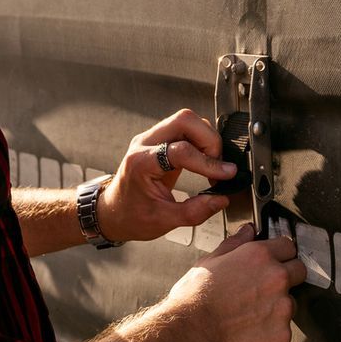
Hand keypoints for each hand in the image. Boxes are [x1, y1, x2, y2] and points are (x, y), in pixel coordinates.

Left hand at [98, 108, 237, 244]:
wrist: (113, 212)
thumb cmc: (131, 216)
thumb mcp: (163, 221)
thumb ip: (194, 212)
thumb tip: (221, 200)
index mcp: (141, 162)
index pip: (181, 151)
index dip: (208, 163)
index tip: (226, 174)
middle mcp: (145, 143)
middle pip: (184, 120)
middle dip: (209, 140)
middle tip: (218, 164)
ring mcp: (151, 138)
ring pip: (186, 120)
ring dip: (206, 139)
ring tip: (211, 165)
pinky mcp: (160, 139)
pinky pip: (185, 128)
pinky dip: (200, 141)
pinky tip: (204, 161)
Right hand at [161, 226, 303, 341]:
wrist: (190, 336)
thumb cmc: (194, 300)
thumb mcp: (209, 262)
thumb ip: (234, 244)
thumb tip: (247, 231)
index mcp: (259, 256)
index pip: (288, 246)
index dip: (280, 253)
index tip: (274, 260)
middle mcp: (276, 278)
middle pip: (299, 270)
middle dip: (287, 277)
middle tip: (263, 289)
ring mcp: (283, 307)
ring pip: (291, 303)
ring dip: (277, 307)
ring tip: (249, 315)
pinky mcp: (283, 334)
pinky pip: (283, 330)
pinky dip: (271, 332)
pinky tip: (249, 332)